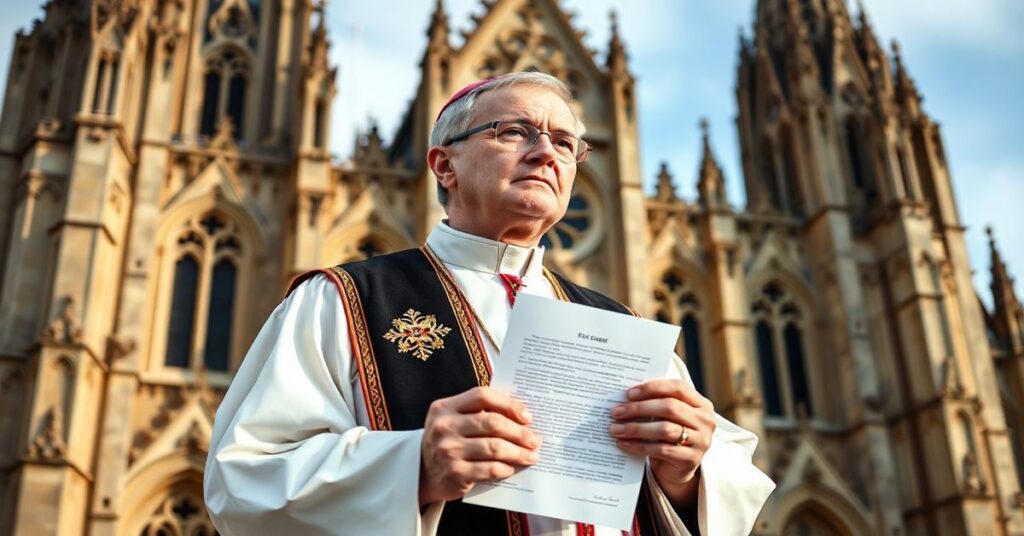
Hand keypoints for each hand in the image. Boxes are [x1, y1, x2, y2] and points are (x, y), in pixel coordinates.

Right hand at [420, 387, 540, 505]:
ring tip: (531, 455)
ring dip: (518, 452)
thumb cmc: (448, 441)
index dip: (508, 404)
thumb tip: (522, 417)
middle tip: (535, 439)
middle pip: (492, 422)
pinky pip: (490, 469)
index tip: (527, 416)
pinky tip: (513, 467)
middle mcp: (444, 426)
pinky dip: (506, 468)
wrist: (420, 472)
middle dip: (519, 432)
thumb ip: (479, 412)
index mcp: (445, 407)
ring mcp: (448, 450)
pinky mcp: (454, 473)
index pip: (482, 395)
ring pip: (494, 447)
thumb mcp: (453, 420)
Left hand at [608, 380, 715, 506]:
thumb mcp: (667, 417)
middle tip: (616, 412)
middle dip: (639, 408)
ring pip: (664, 429)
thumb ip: (655, 403)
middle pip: (669, 407)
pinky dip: (639, 446)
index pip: (678, 387)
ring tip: (615, 428)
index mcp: (701, 404)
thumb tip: (624, 397)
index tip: (629, 393)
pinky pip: (661, 450)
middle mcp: (705, 421)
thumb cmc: (669, 435)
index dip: (652, 388)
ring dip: (635, 428)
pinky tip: (624, 443)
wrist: (677, 469)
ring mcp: (701, 441)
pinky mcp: (691, 460)